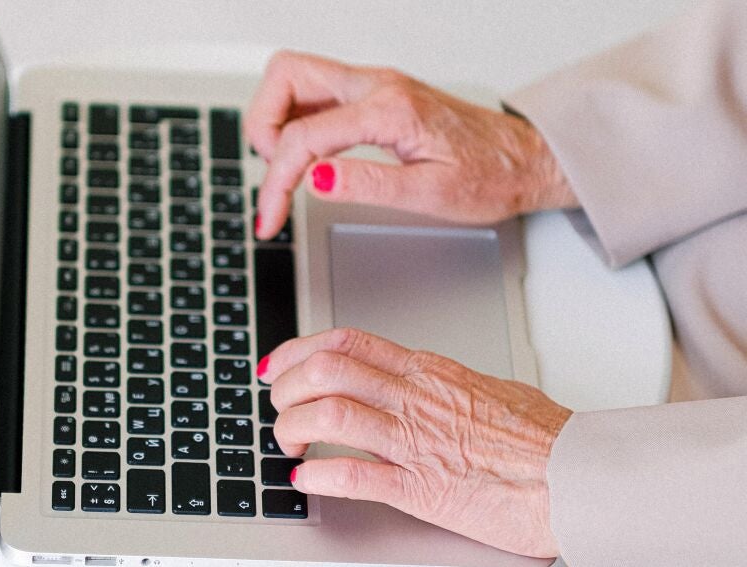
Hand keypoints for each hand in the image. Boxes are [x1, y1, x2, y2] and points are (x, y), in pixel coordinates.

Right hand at [245, 51, 577, 238]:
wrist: (522, 159)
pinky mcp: (373, 95)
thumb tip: (316, 180)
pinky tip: (307, 160)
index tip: (269, 219)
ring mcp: (373, 85)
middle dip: (262, 127)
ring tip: (287, 171)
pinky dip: (295, 122)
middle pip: (285, 75)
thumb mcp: (430, 193)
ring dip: (275, 121)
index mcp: (389, 110)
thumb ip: (368, 183)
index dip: (275, 182)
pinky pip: (315, 94)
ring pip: (295, 78)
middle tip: (274, 176)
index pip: (304, 136)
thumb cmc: (488, 176)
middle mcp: (377, 85)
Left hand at [258, 328, 572, 557]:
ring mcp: (415, 441)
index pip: (348, 342)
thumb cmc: (544, 438)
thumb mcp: (485, 389)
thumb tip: (420, 380)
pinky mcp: (421, 489)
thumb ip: (443, 384)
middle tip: (277, 406)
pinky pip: (353, 476)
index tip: (277, 364)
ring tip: (288, 445)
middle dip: (286, 388)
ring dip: (293, 429)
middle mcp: (415, 398)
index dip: (299, 349)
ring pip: (328, 415)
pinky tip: (306, 483)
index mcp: (428, 371)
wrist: (580, 476)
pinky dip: (318, 478)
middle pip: (326, 371)